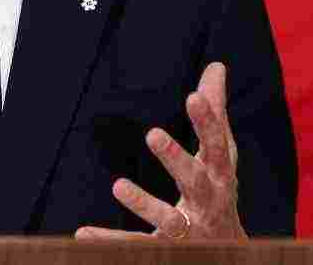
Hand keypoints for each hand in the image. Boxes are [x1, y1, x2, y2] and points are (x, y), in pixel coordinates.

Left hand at [76, 62, 245, 240]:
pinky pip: (138, 245)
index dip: (208, 121)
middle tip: (153, 134)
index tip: (193, 96)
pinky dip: (110, 240)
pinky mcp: (165, 247)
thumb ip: (215, 112)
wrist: (228, 251)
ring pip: (168, 219)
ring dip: (144, 204)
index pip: (216, 145)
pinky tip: (83, 233)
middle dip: (176, 159)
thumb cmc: (219, 188)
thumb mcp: (220, 153)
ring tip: (118, 185)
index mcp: (220, 174)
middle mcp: (207, 202)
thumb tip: (216, 66)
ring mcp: (188, 229)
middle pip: (194, 180)